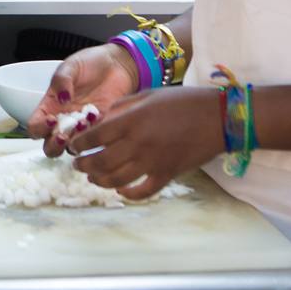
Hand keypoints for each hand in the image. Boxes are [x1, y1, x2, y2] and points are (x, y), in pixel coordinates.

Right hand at [28, 43, 138, 151]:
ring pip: (71, 148)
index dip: (38, 128)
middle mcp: (63, 120)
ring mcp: (81, 126)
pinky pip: (94, 140)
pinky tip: (97, 116)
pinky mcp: (100, 127)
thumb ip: (62, 80)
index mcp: (50, 106)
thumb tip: (61, 97)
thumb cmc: (90, 62)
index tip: (50, 120)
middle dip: (54, 144)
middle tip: (63, 135)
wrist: (117, 63)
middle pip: (50, 145)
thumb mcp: (71, 66)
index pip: (35, 126)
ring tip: (83, 123)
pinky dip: (94, 133)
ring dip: (75, 142)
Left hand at [63, 86, 226, 199]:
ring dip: (100, 181)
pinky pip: (143, 191)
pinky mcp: (166, 175)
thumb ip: (122, 107)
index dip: (79, 144)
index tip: (73, 146)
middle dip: (83, 165)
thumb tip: (102, 118)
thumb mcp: (148, 95)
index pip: (95, 137)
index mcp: (131, 121)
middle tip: (77, 164)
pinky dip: (128, 194)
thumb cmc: (183, 101)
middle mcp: (137, 144)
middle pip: (100, 162)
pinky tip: (120, 191)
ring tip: (92, 178)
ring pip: (116, 180)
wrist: (217, 117)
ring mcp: (152, 162)